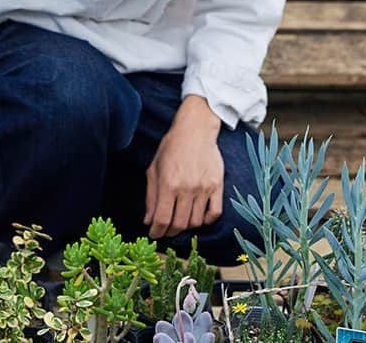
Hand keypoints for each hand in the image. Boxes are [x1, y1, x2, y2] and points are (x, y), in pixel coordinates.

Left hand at [144, 95, 223, 239]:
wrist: (194, 131)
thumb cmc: (171, 148)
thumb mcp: (154, 169)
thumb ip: (151, 196)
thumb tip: (148, 221)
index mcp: (169, 183)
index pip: (163, 219)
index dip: (157, 231)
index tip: (154, 235)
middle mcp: (187, 188)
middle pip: (180, 224)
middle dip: (170, 231)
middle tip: (166, 230)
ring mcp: (204, 188)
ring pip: (196, 222)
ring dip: (187, 226)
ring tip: (180, 220)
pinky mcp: (217, 186)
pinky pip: (214, 213)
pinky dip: (206, 220)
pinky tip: (198, 217)